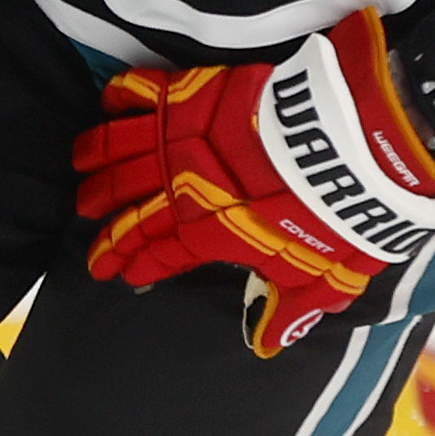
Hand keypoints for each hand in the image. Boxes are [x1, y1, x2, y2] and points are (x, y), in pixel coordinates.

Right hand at [72, 10, 434, 359]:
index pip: (151, 255)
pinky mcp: (194, 92)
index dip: (125, 263)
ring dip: (95, 161)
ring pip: (118, 149)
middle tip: (88, 218)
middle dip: (101, 218)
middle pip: (124, 205)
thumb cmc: (336, 217)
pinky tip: (110, 102)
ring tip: (82, 170)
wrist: (352, 145)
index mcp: (205, 234)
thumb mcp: (320, 278)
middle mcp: (181, 188)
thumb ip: (287, 311)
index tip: (108, 271)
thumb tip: (266, 345)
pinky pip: (142, 90)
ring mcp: (182, 137)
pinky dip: (121, 95)